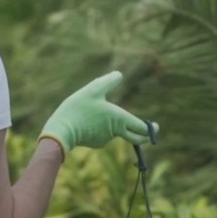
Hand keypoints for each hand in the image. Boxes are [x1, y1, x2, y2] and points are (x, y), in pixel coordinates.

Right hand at [39, 71, 157, 151]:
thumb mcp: (92, 90)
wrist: (61, 131)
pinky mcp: (95, 143)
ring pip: (116, 132)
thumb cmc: (78, 109)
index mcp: (119, 119)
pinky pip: (104, 134)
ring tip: (96, 113)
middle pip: (136, 137)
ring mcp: (105, 139)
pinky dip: (102, 128)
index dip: (151, 129)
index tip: (155, 127)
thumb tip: (119, 74)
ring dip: (115, 125)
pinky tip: (88, 121)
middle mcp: (115, 132)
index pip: (142, 128)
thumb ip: (108, 82)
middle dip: (144, 134)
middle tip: (148, 130)